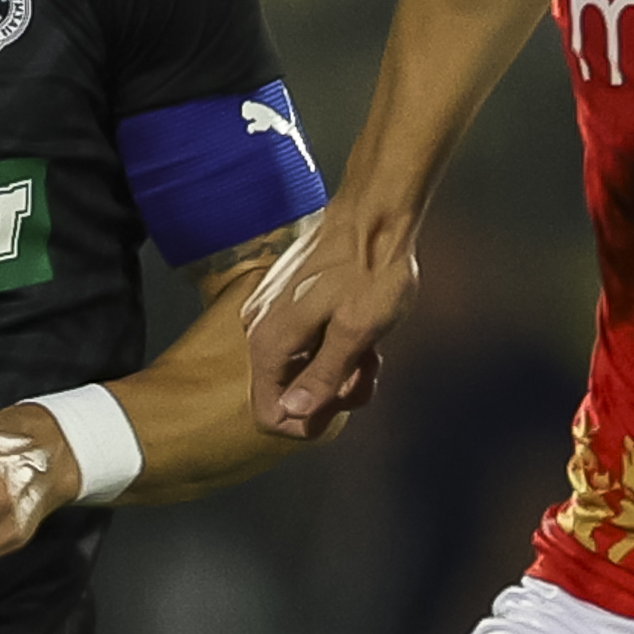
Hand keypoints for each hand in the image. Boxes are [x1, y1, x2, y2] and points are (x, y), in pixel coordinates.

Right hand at [239, 200, 416, 439]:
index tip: (344, 401)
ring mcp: (271, 314)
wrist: (374, 211)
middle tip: (367, 372)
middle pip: (287, 395)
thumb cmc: (370, 266)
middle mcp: (260, 329)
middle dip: (331, 394)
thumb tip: (294, 415)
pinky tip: (361, 331)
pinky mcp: (286, 302)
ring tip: (370, 349)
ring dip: (337, 371)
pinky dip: (333, 348)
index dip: (310, 422)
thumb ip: (324, 377)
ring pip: (300, 370)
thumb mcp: (357, 332)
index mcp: (270, 342)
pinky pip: (304, 344)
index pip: (270, 415)